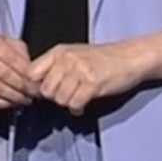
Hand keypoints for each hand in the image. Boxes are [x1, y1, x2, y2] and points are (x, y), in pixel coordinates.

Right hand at [0, 30, 36, 109]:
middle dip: (20, 86)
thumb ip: (21, 55)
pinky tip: (9, 102)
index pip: (9, 57)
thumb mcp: (8, 43)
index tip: (35, 83)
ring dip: (12, 96)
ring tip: (23, 99)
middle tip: (31, 93)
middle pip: (1, 72)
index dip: (24, 72)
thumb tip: (32, 74)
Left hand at [28, 41, 146, 114]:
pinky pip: (75, 104)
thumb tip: (36, 88)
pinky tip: (84, 103)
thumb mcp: (73, 56)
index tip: (43, 93)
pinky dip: (78, 108)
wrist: (130, 57)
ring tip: (77, 97)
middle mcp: (67, 59)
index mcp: (59, 52)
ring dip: (68, 103)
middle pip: (45, 90)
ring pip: (60, 99)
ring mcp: (80, 70)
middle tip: (66, 95)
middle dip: (54, 98)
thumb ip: (54, 68)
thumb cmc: (103, 59)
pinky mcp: (93, 83)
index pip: (31, 72)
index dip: (35, 86)